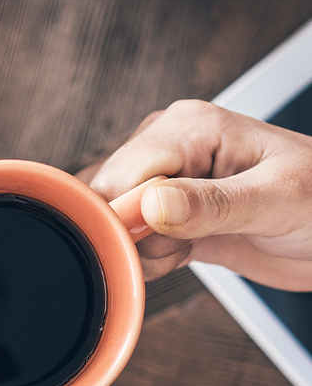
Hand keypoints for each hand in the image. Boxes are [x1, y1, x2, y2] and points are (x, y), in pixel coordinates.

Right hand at [85, 99, 311, 286]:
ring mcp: (165, 180)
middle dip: (134, 235)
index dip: (127, 215)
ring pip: (113, 221)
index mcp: (191, 127)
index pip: (123, 172)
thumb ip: (213, 205)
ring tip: (188, 247)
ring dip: (142, 250)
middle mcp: (170, 148)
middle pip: (108, 197)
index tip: (156, 241)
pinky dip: (148, 258)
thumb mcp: (278, 201)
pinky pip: (130, 238)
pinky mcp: (165, 212)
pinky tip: (183, 252)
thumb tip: (151, 206)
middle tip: (181, 246)